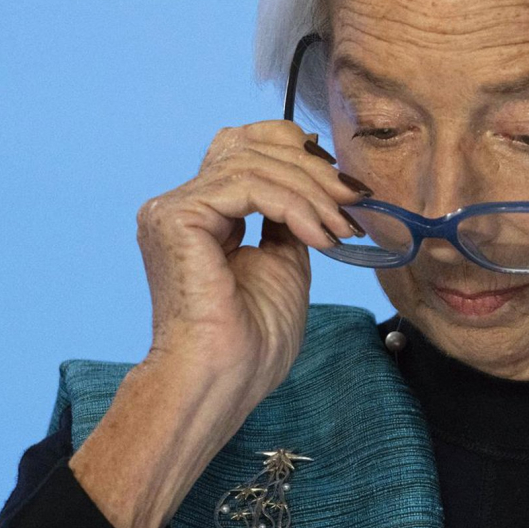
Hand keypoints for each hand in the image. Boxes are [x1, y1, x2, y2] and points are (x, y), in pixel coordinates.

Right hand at [134, 120, 369, 406]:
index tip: (344, 184)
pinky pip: (249, 186)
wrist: (223, 381)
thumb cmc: (252, 340)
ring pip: (255, 163)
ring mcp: (174, 208)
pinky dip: (293, 205)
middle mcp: (182, 204)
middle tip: (354, 201)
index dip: (297, 151)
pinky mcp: (177, 217)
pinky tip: (317, 235)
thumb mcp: (286, 260)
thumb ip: (291, 216)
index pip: (245, 147)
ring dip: (312, 192)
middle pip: (251, 146)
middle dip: (313, 169)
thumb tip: (318, 177)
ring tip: (341, 228)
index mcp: (203, 213)